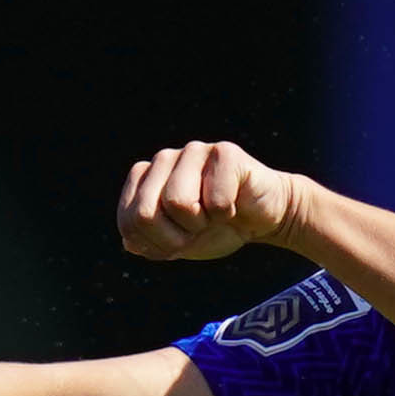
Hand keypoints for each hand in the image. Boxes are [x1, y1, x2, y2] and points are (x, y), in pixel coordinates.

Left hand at [116, 141, 303, 262]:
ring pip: (177, 202)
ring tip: (216, 213)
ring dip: (201, 222)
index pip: (129, 222)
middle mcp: (164, 158)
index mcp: (144, 178)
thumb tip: (130, 242)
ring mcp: (193, 151)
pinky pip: (214, 200)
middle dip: (175, 236)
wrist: (265, 219)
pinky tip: (234, 202)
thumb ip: (148, 243)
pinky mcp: (224, 152)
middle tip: (199, 228)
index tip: (179, 240)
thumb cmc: (218, 228)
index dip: (156, 244)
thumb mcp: (177, 243)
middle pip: (146, 213)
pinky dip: (227, 213)